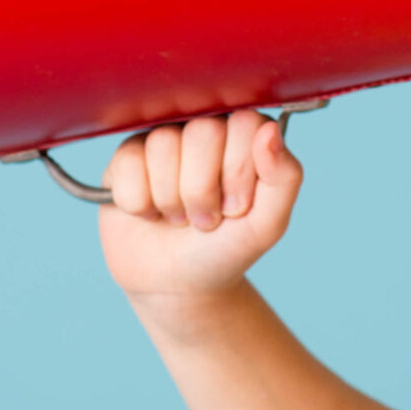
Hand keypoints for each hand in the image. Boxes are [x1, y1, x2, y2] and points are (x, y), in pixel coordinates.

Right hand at [97, 111, 304, 309]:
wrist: (177, 285)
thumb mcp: (267, 224)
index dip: (239, 173)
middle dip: (203, 191)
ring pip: (162, 145)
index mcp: (243, 134)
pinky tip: (149, 213)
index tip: (237, 208)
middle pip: (202, 132)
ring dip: (170, 200)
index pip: (244, 124)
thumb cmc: (225, 249)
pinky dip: (140, 203)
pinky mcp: (125, 157)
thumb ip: (284, 177)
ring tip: (178, 217)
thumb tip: (268, 130)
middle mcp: (202, 126)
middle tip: (206, 218)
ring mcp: (161, 138)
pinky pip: (128, 163)